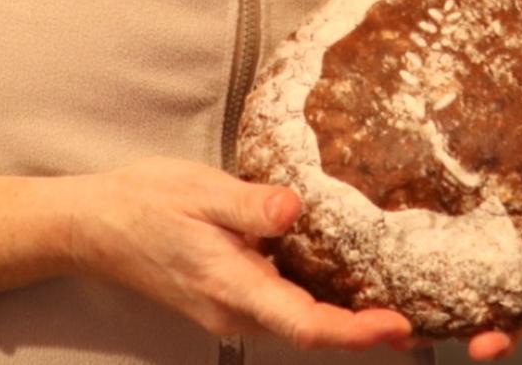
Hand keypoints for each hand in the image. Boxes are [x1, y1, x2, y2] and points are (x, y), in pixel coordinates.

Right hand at [68, 158, 412, 350]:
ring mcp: (232, 306)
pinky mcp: (230, 294)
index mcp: (231, 285)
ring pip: (300, 321)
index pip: (304, 323)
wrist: (94, 226)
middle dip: (366, 329)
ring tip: (402, 300)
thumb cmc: (145, 202)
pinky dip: (321, 301)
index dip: (355, 331)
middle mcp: (236, 308)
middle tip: (427, 317)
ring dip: (347, 317)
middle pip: (312, 330)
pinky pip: (284, 306)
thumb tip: (294, 208)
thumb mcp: (199, 190)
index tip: (399, 327)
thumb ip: (249, 204)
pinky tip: (349, 278)